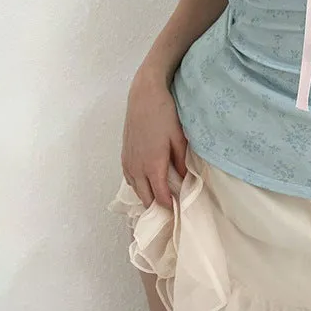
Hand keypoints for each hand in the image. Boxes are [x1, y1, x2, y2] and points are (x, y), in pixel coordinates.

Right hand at [120, 67, 187, 209]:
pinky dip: (138, 186)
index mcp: (152, 165)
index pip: (160, 196)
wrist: (144, 96)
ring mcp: (128, 161)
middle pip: (145, 198)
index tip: (178, 215)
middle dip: (157, 207)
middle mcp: (137, 167)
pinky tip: (147, 184)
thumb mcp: (179, 138)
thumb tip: (185, 180)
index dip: (169, 208)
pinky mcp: (124, 155)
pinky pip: (130, 178)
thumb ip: (182, 162)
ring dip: (146, 197)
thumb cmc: (164, 114)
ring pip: (135, 189)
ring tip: (160, 201)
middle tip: (170, 213)